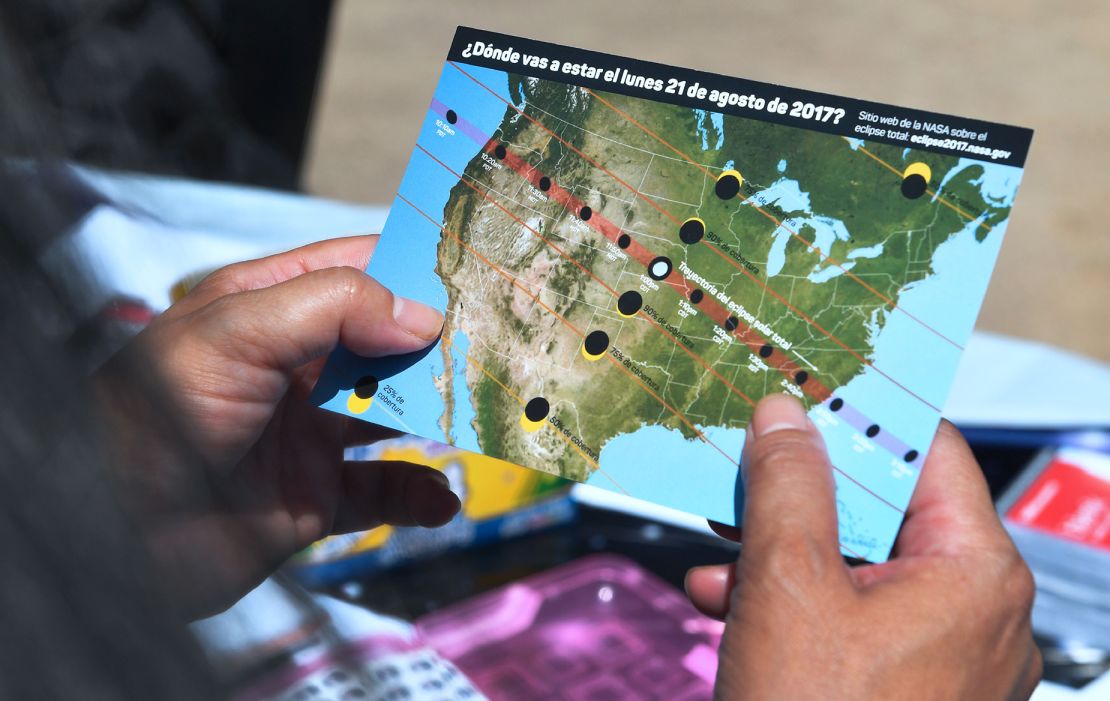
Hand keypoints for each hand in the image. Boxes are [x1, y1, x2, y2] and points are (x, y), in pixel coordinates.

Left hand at [97, 236, 459, 617]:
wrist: (114, 534)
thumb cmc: (156, 415)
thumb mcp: (236, 332)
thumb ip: (333, 307)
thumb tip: (422, 313)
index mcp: (270, 308)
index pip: (357, 270)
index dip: (415, 268)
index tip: (480, 269)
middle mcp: (296, 366)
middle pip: (388, 344)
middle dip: (442, 346)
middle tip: (501, 348)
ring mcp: (308, 432)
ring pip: (396, 416)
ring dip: (441, 418)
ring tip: (486, 417)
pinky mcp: (315, 497)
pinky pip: (383, 490)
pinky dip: (418, 495)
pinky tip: (441, 499)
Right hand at [685, 395, 1040, 699]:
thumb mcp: (786, 585)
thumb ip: (788, 486)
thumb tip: (785, 415)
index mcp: (974, 571)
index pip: (928, 450)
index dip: (861, 416)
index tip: (801, 392)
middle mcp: (974, 609)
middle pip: (885, 510)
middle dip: (798, 496)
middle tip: (743, 470)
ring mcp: (944, 656)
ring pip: (858, 566)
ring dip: (779, 554)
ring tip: (716, 557)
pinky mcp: (907, 688)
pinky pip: (852, 620)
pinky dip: (791, 605)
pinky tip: (726, 606)